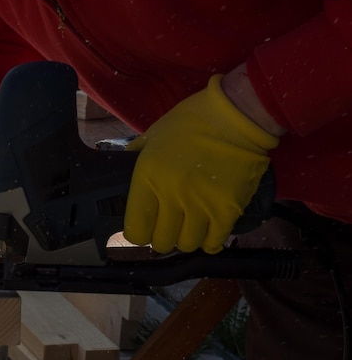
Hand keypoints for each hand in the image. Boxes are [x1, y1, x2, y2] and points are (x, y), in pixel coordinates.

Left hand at [124, 74, 278, 253]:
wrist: (237, 115)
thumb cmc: (192, 121)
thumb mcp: (153, 135)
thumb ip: (136, 155)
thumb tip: (122, 172)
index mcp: (148, 178)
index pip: (136, 229)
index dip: (138, 234)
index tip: (143, 228)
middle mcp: (172, 196)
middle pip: (161, 242)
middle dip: (161, 238)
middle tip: (167, 227)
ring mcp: (201, 205)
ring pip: (186, 244)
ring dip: (185, 239)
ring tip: (188, 227)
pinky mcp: (228, 210)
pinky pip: (213, 242)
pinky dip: (209, 242)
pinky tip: (207, 232)